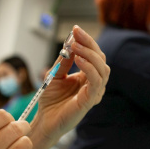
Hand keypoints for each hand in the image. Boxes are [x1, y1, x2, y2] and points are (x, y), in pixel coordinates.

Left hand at [30, 25, 109, 148]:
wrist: (46, 119)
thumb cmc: (51, 99)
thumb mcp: (56, 73)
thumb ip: (66, 60)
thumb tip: (72, 42)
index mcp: (88, 76)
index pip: (95, 55)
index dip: (87, 41)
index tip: (76, 29)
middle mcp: (94, 83)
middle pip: (101, 59)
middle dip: (90, 44)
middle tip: (76, 36)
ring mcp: (94, 92)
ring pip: (103, 69)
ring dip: (90, 55)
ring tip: (75, 47)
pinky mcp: (91, 100)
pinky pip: (97, 81)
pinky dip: (90, 68)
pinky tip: (79, 60)